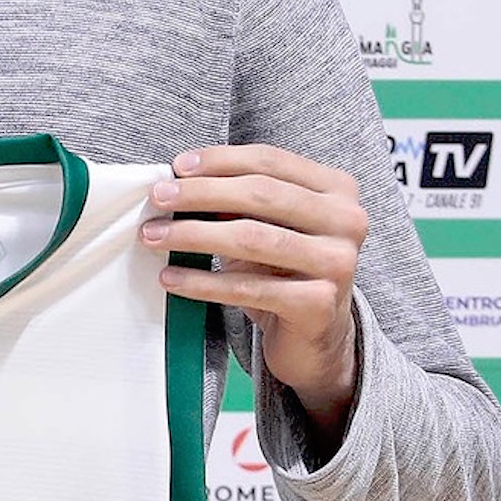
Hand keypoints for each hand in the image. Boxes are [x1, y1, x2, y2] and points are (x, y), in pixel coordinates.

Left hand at [140, 144, 367, 442]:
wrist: (316, 339)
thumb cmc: (286, 273)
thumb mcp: (268, 227)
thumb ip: (239, 201)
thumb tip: (180, 183)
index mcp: (337, 189)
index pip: (271, 161)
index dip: (221, 160)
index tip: (177, 166)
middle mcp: (347, 221)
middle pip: (261, 194)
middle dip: (201, 193)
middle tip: (158, 198)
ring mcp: (338, 263)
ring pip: (252, 239)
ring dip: (194, 235)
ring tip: (154, 236)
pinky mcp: (319, 304)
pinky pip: (247, 288)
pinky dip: (202, 282)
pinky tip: (170, 277)